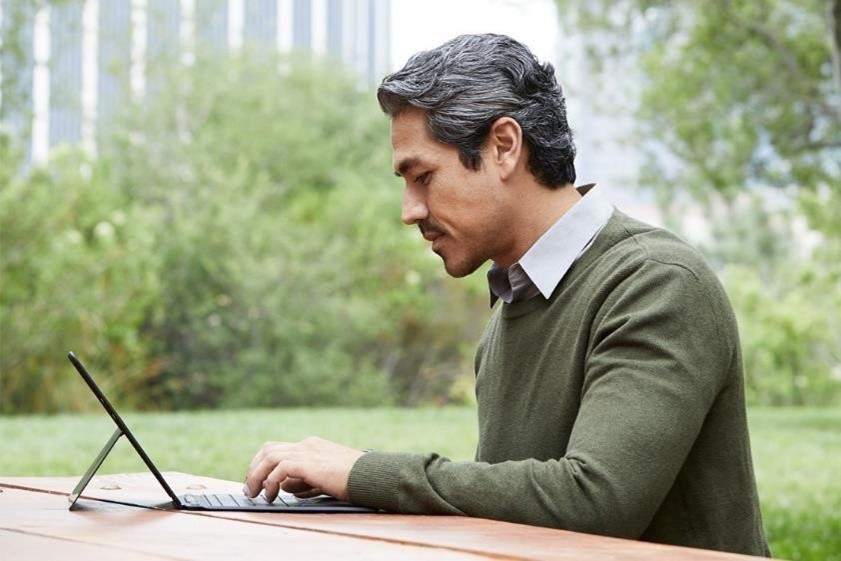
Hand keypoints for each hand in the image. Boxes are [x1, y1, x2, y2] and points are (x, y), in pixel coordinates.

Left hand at [243, 437, 365, 501]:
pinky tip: (272, 495)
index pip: (278, 448)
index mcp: (312, 446)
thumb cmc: (353, 479)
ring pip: (269, 457)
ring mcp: (307, 451)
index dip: (263, 464)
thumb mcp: (325, 478)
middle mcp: (307, 445)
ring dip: (257, 476)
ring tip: (256, 494)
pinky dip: (270, 482)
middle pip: (268, 449)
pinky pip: (279, 469)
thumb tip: (285, 488)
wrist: (370, 475)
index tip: (258, 480)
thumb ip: (304, 480)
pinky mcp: (308, 462)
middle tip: (251, 488)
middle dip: (255, 468)